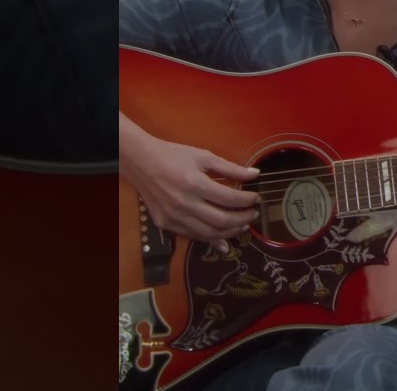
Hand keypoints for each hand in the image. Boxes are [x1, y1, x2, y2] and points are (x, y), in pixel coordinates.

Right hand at [119, 115, 259, 250]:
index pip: (230, 199)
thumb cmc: (173, 155)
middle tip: (253, 214)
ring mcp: (175, 217)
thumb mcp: (203, 156)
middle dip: (244, 219)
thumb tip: (255, 174)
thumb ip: (230, 167)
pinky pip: (193, 236)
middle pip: (223, 220)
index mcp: (196, 184)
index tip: (256, 198)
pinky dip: (211, 240)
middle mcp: (185, 204)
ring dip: (230, 232)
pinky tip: (223, 241)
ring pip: (209, 233)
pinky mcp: (166, 224)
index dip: (247, 200)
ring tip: (242, 226)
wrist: (141, 162)